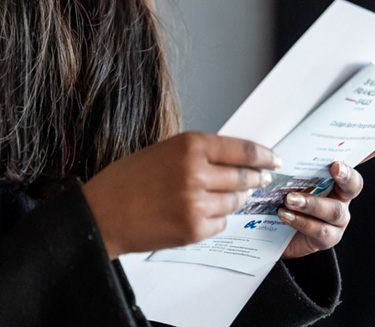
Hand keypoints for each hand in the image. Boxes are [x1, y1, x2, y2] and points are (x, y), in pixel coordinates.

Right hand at [82, 132, 279, 259]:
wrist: (102, 213)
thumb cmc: (126, 180)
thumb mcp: (163, 151)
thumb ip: (197, 153)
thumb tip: (232, 158)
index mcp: (189, 145)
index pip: (242, 149)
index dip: (263, 155)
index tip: (273, 159)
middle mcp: (196, 172)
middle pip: (244, 176)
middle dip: (255, 179)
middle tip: (260, 179)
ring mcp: (197, 203)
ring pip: (235, 202)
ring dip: (234, 199)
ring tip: (218, 197)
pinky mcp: (194, 229)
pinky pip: (221, 223)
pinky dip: (216, 219)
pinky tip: (199, 214)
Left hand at [277, 117, 374, 258]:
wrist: (269, 229)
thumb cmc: (278, 189)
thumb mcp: (284, 168)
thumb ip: (290, 152)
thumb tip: (281, 129)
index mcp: (336, 170)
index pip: (365, 150)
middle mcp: (343, 193)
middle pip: (354, 183)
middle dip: (347, 175)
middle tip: (334, 167)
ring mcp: (338, 217)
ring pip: (335, 210)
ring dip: (312, 203)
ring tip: (290, 198)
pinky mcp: (327, 238)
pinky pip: (320, 230)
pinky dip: (301, 221)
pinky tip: (284, 214)